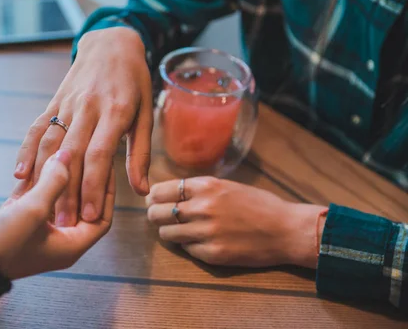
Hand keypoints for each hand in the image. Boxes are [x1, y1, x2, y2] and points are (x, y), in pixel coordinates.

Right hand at [0, 150, 114, 278]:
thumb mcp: (34, 210)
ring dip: (58, 177)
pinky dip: (36, 181)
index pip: (101, 216)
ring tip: (64, 150)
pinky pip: (33, 198)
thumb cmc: (2, 244)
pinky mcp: (16, 223)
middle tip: (88, 153)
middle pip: (79, 206)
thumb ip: (54, 180)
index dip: (106, 191)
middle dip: (83, 180)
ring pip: (55, 199)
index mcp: (70, 245)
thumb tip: (67, 155)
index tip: (106, 165)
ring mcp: (36, 231)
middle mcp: (57, 240)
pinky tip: (36, 159)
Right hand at [14, 27, 152, 225]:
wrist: (110, 43)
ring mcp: (67, 104)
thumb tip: (142, 190)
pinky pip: (37, 128)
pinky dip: (27, 150)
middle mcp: (88, 108)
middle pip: (72, 155)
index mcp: (115, 112)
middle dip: (66, 192)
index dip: (93, 187)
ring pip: (51, 144)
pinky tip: (20, 174)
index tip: (89, 217)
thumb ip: (140, 153)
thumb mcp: (145, 114)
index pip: (100, 155)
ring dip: (44, 178)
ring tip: (40, 207)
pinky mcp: (53, 102)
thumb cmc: (133, 82)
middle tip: (62, 224)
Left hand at [146, 177, 326, 268]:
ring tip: (181, 231)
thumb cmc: (258, 205)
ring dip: (169, 233)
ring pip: (166, 234)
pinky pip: (186, 249)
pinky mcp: (212, 254)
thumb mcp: (227, 186)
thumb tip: (168, 193)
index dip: (154, 197)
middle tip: (160, 217)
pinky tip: (201, 242)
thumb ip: (199, 189)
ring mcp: (206, 232)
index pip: (161, 190)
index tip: (153, 200)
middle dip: (155, 215)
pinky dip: (189, 246)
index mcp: (206, 186)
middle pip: (157, 213)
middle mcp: (202, 207)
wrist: (286, 230)